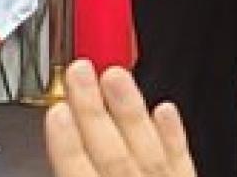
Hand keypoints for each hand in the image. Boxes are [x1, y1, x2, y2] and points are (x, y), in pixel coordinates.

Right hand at [45, 61, 196, 176]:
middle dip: (93, 111)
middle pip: (112, 155)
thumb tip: (53, 161)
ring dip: (130, 110)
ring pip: (148, 149)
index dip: (66, 143)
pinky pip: (183, 162)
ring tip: (117, 75)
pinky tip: (165, 109)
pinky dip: (173, 135)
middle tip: (80, 71)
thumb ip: (73, 174)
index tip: (56, 110)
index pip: (77, 174)